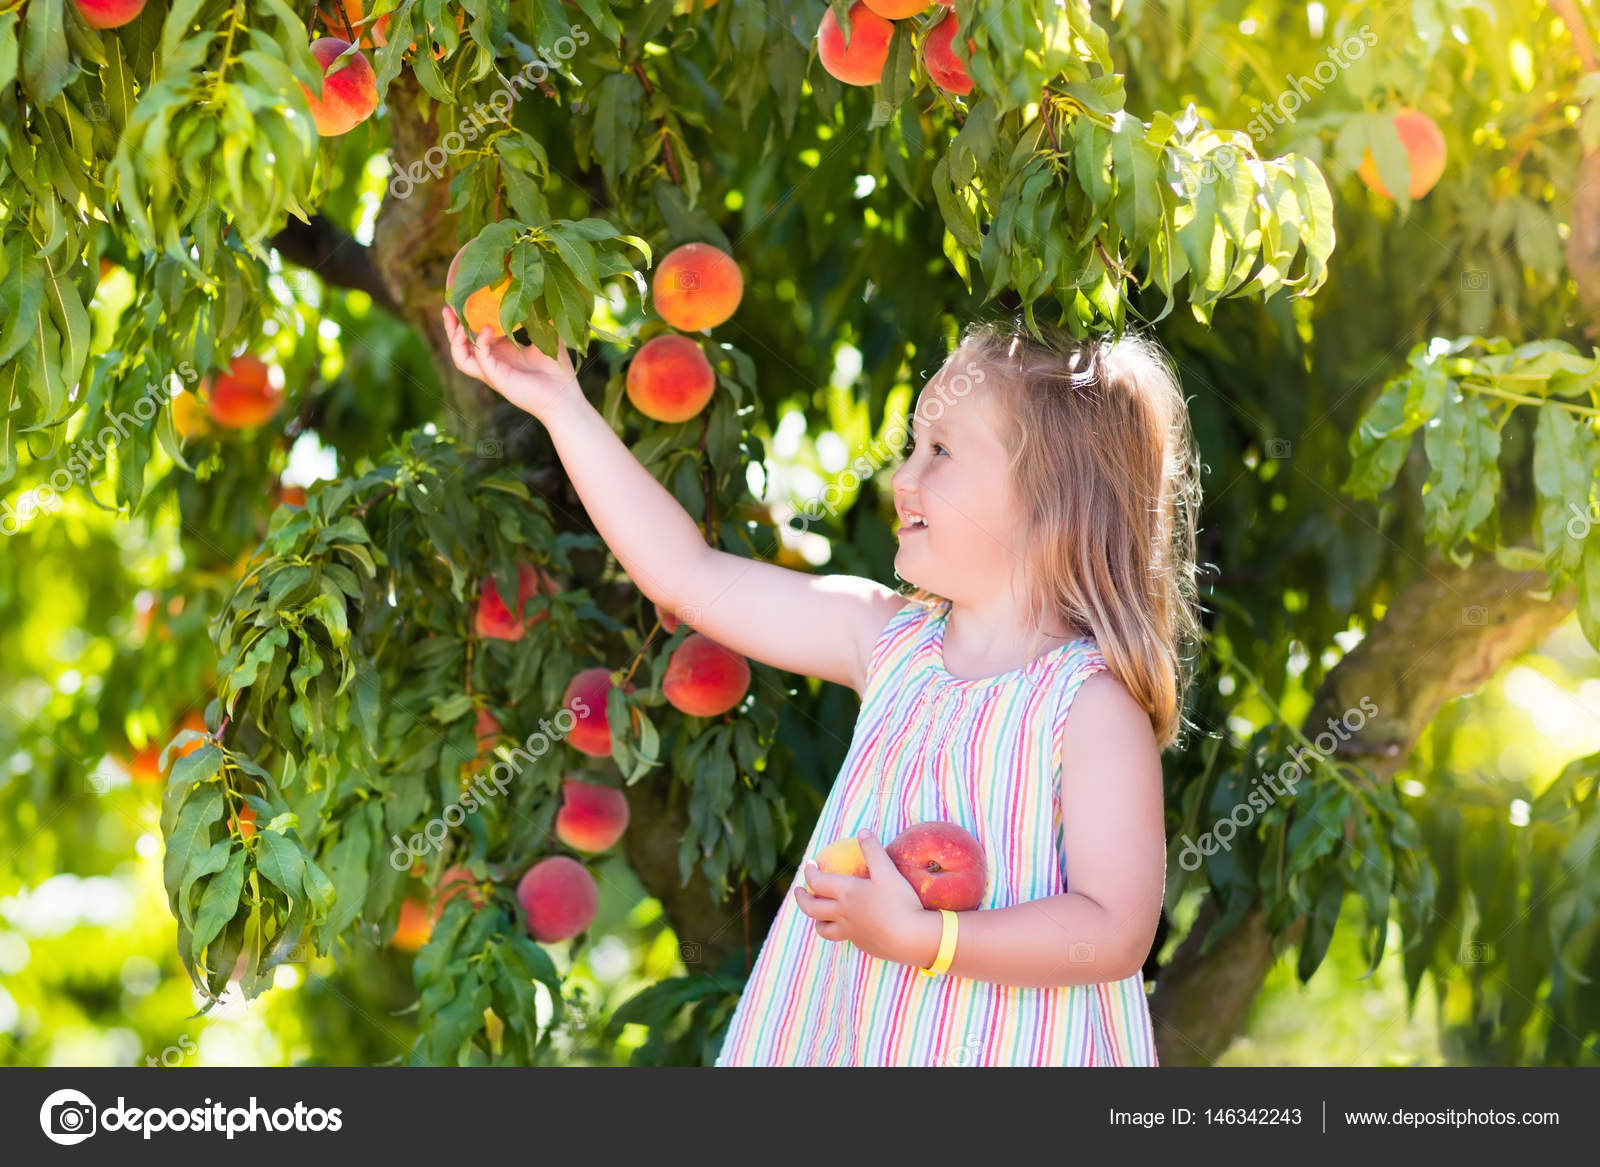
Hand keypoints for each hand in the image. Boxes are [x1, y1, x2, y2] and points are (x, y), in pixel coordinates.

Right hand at [441, 306, 580, 419]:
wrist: (564, 397)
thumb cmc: (557, 371)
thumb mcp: (547, 337)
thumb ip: (541, 318)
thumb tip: (541, 293)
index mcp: (500, 351)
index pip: (474, 333)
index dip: (466, 317)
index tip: (462, 298)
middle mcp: (492, 362)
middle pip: (461, 344)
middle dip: (451, 325)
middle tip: (447, 306)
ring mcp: (493, 371)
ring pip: (461, 356)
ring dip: (455, 338)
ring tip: (456, 319)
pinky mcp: (498, 379)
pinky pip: (480, 359)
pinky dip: (480, 343)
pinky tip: (487, 328)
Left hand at [793, 830, 937, 967]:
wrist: (912, 938)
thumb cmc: (899, 902)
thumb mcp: (887, 872)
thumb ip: (873, 850)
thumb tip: (862, 831)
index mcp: (846, 893)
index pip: (817, 882)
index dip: (810, 872)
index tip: (809, 865)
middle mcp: (843, 913)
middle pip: (811, 908)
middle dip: (801, 898)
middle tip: (798, 891)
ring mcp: (850, 931)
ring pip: (822, 928)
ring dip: (816, 919)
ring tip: (817, 914)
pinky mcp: (862, 944)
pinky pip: (842, 937)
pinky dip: (838, 929)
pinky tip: (848, 925)